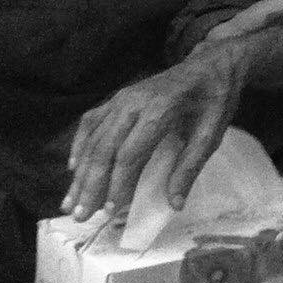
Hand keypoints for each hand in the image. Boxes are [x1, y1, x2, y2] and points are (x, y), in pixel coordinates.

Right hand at [62, 45, 244, 223]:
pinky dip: (80, 145)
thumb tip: (174, 204)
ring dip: (80, 173)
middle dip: (90, 185)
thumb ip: (190, 168)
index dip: (117, 183)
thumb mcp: (211, 135)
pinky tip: (74, 168)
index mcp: (159, 110)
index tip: (111, 211)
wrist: (209, 67)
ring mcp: (121, 98)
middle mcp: (133, 102)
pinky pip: (91, 122)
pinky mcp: (117, 98)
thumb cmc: (213, 101)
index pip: (129, 153)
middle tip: (81, 215)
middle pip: (104, 148)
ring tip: (70, 202)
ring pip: (94, 139)